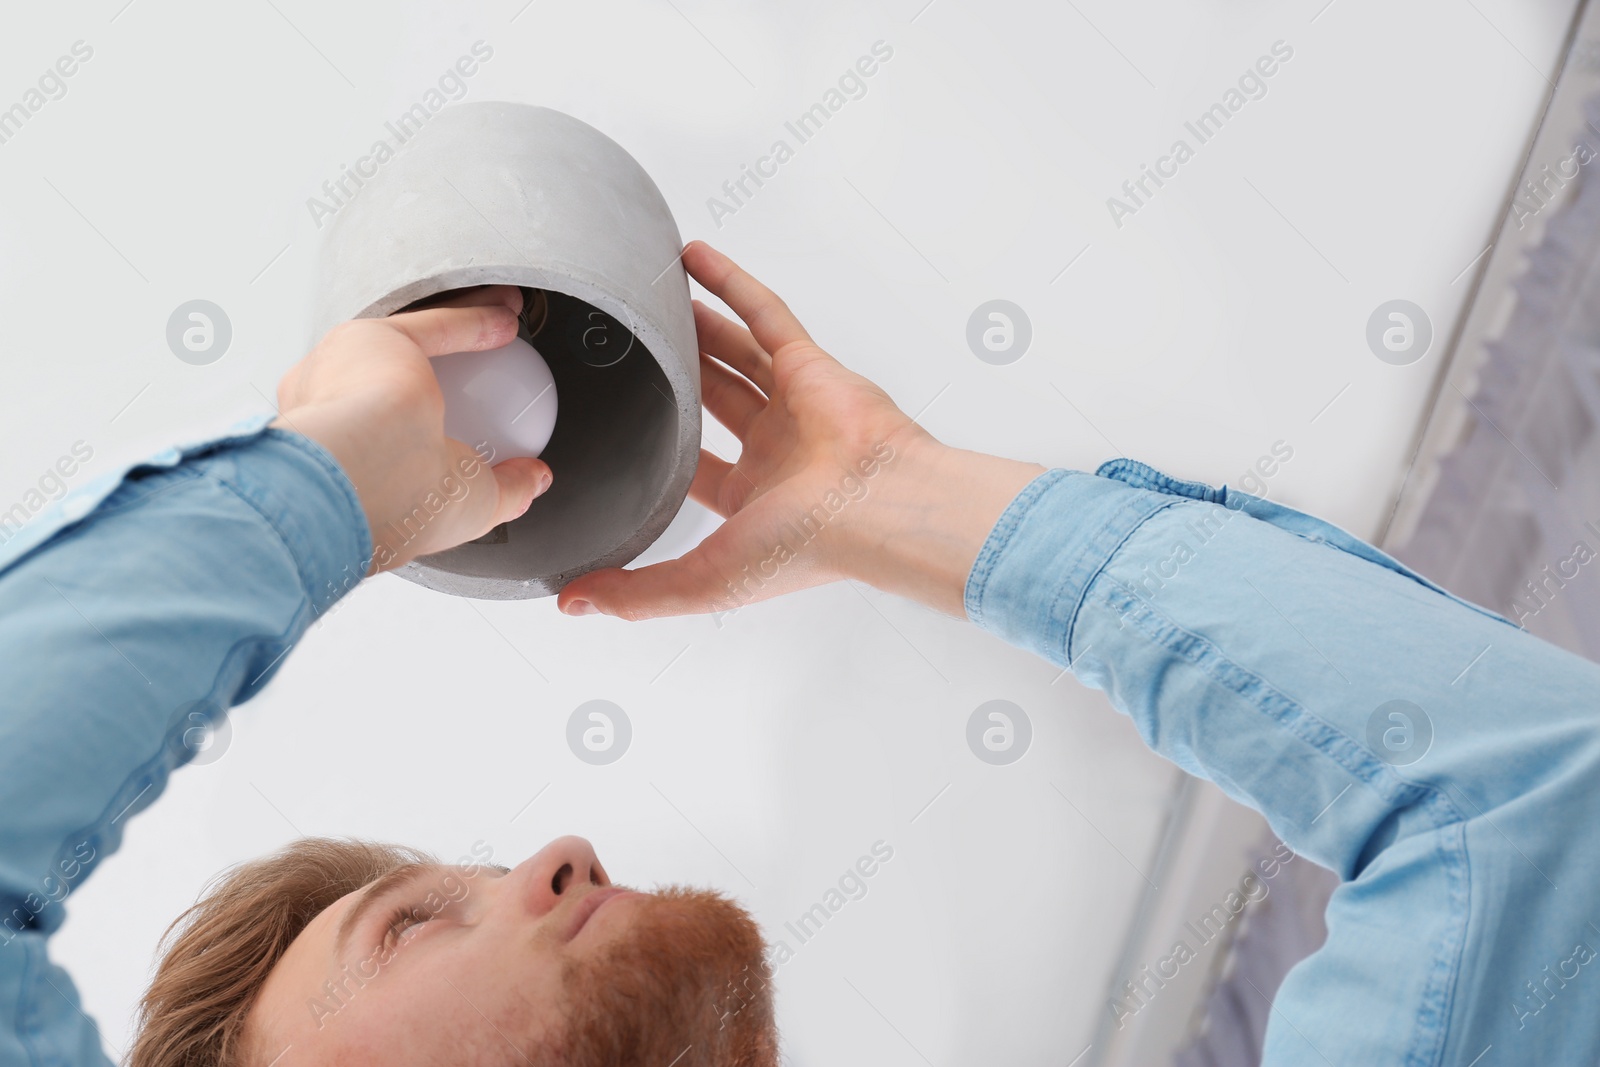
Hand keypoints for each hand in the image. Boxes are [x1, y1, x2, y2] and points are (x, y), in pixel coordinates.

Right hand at [271, 285, 551, 573]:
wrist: (364, 483)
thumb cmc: (402, 508)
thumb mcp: (471, 508)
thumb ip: (506, 489)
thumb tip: (536, 478)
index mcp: (345, 457)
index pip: (388, 431)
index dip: (428, 422)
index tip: (469, 423)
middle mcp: (333, 410)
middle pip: (396, 374)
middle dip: (443, 362)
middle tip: (486, 368)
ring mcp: (343, 371)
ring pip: (416, 339)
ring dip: (465, 326)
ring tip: (507, 322)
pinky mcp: (367, 339)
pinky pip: (432, 326)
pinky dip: (472, 322)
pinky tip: (506, 319)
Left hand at [556, 242, 1045, 619]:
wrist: (875, 505)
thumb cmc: (806, 547)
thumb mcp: (703, 583)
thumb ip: (637, 593)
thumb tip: (570, 604)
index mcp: (756, 499)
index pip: (698, 468)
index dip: (661, 447)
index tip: (621, 424)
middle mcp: (778, 450)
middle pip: (714, 399)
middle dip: (677, 374)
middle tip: (631, 346)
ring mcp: (795, 403)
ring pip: (735, 353)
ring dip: (698, 325)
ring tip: (653, 297)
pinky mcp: (810, 364)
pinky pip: (766, 315)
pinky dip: (731, 285)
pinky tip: (694, 259)